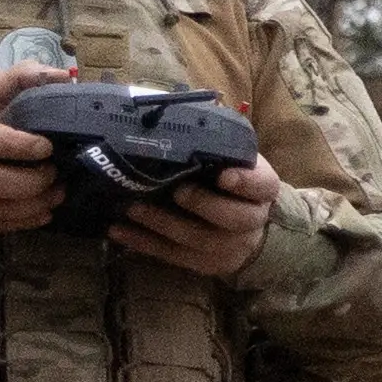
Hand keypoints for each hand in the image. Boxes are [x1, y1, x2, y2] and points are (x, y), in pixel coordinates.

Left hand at [113, 160, 280, 283]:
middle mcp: (252, 221)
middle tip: (175, 191)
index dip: (245, 182)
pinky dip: (143, 243)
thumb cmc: (229, 181)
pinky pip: (172, 256)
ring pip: (198, 240)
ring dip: (163, 224)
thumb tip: (184, 117)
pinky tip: (119, 231)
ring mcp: (229, 247)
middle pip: (234, 218)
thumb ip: (217, 144)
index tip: (223, 175)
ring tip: (133, 208)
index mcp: (262, 190)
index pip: (262, 185)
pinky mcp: (205, 264)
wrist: (243, 226)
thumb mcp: (234, 159)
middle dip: (202, 205)